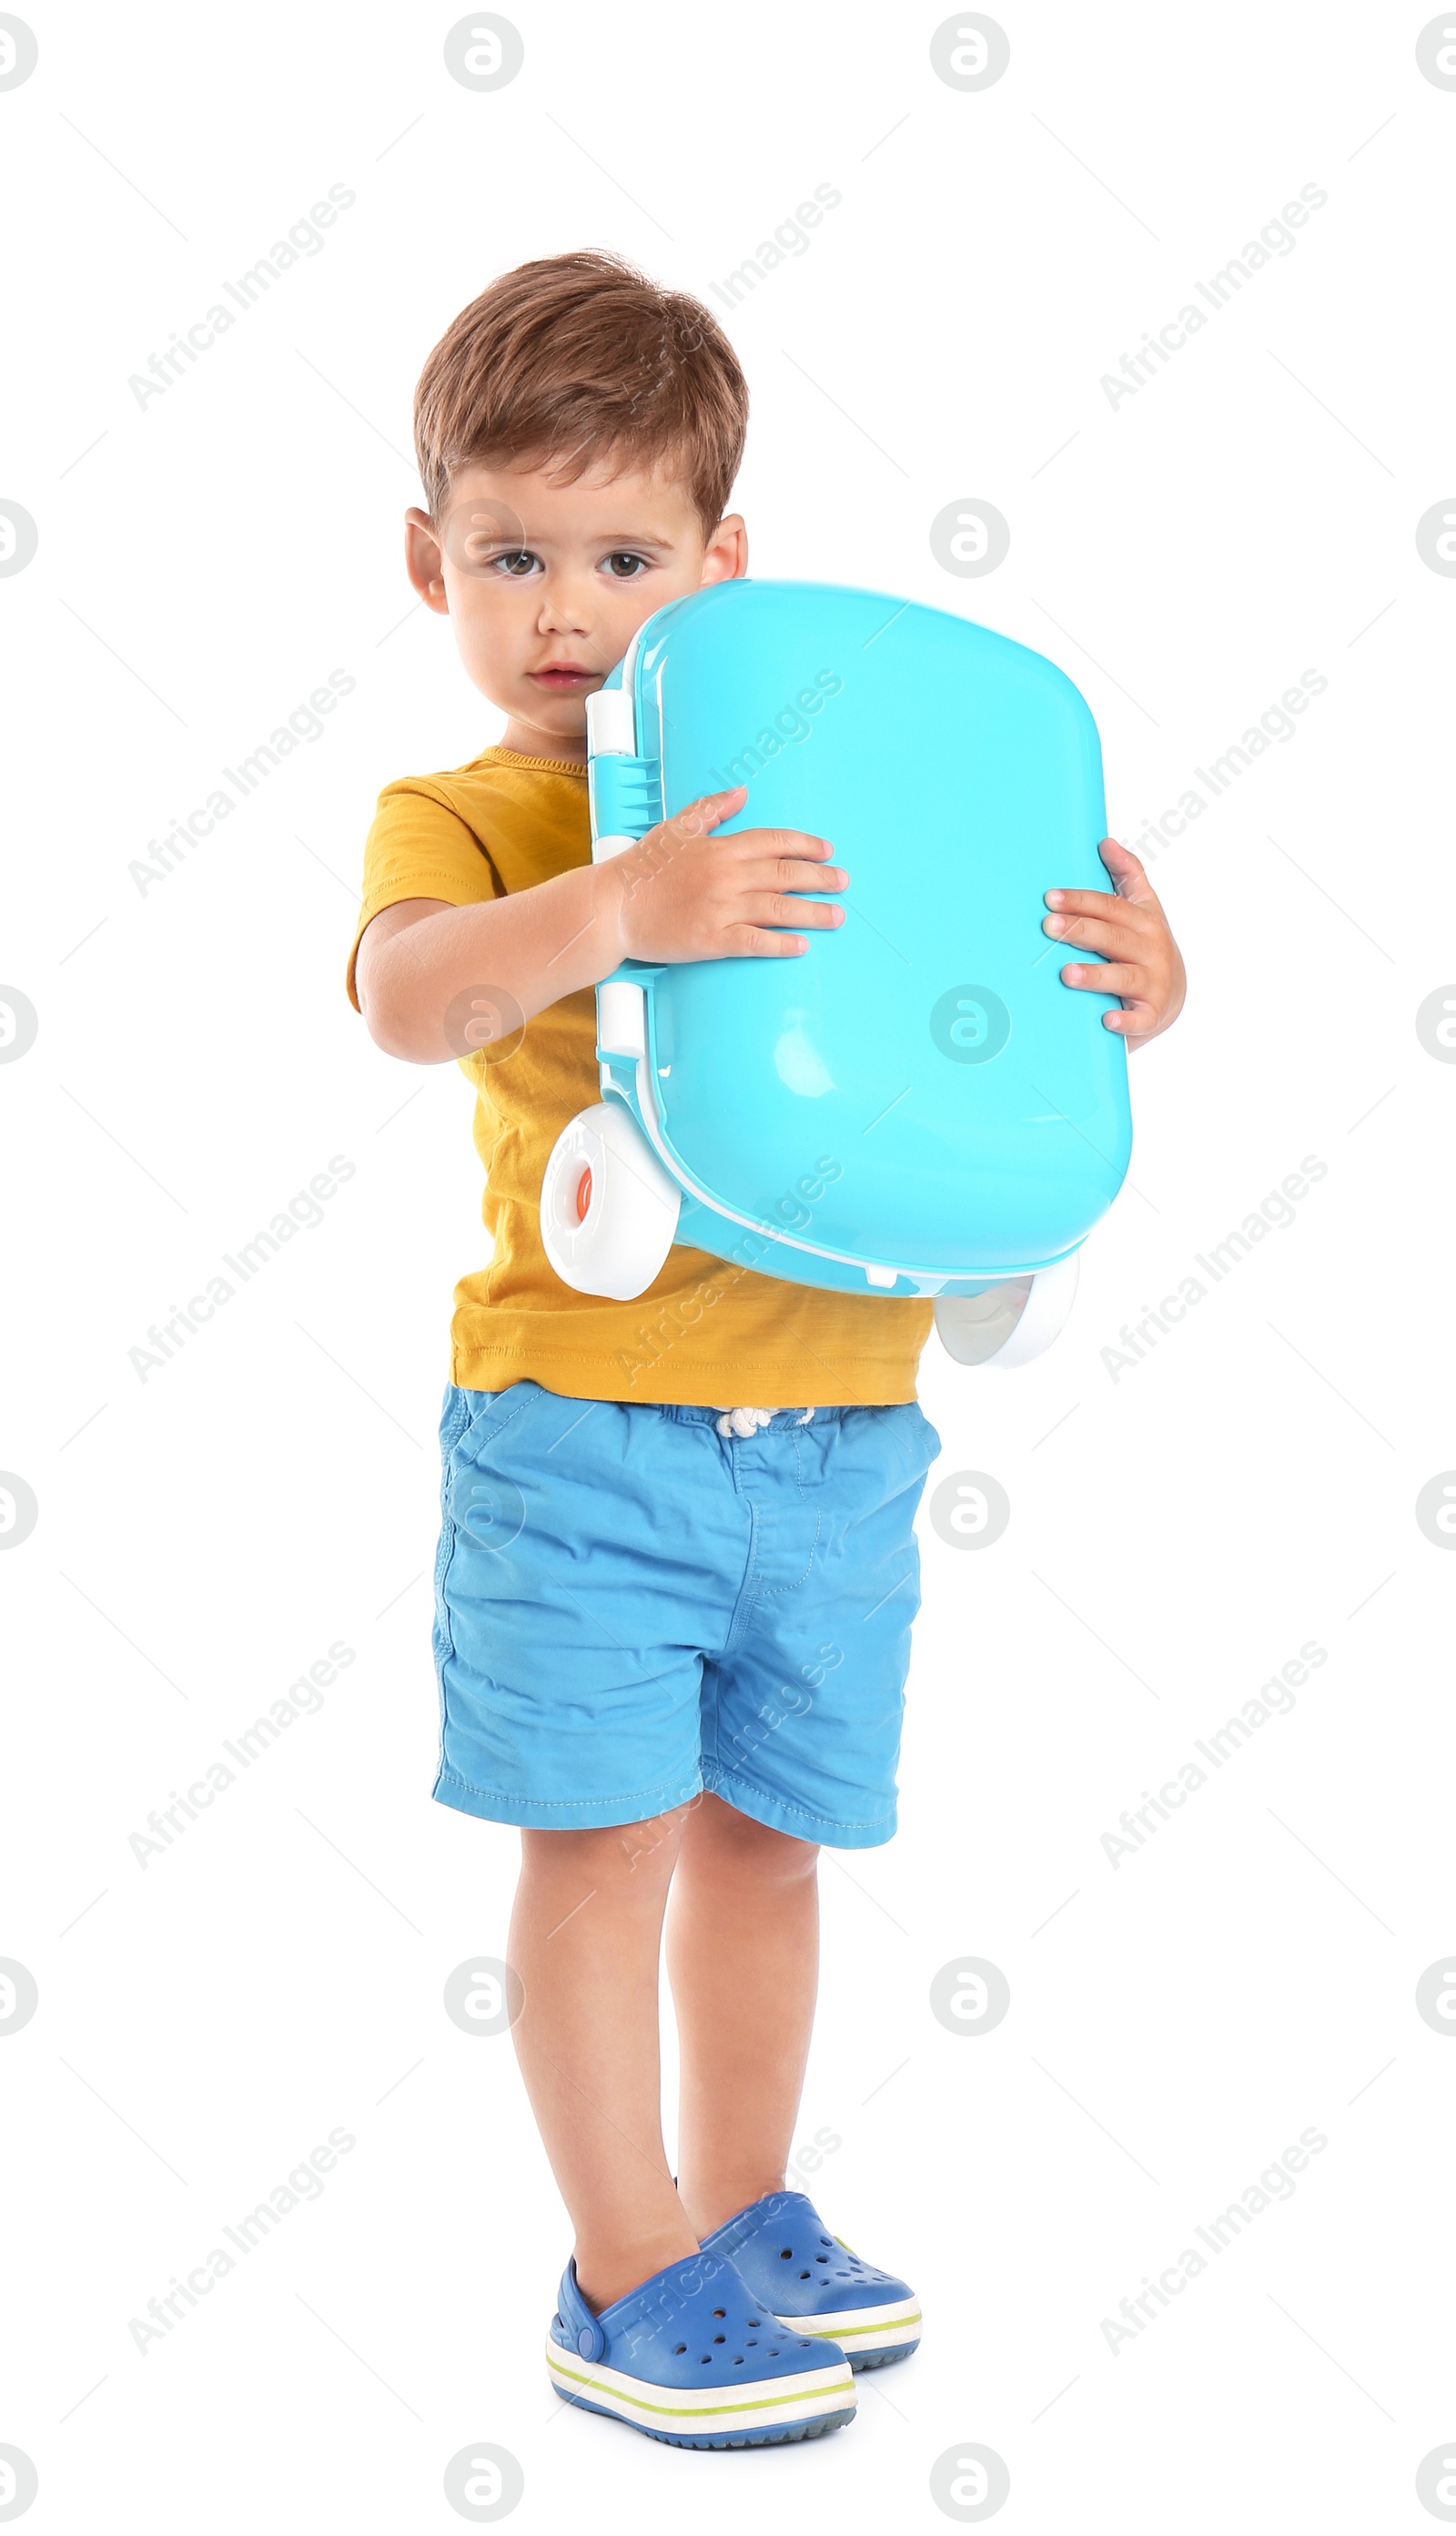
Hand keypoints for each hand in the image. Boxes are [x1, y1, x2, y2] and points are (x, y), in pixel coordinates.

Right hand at [610, 785, 847, 963]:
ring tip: (837, 916)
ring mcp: (720, 908)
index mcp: (720, 847)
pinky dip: (781, 943)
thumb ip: (711, 808)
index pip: (775, 841)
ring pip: (778, 909)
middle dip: (821, 878)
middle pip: (786, 874)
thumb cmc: (641, 867)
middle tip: (844, 882)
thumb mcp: (676, 827)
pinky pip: (755, 941)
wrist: (611, 906)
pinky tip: (801, 945)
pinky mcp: (711, 939)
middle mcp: (726, 876)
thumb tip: (742, 792)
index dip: (806, 845)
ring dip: (813, 912)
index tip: (826, 851)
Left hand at [1042, 838, 1185, 1051]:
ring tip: (1067, 974)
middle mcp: (1151, 948)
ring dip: (1095, 975)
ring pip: (1122, 976)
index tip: (1050, 898)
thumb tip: (1106, 842)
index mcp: (1144, 920)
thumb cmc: (1147, 947)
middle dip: (1081, 930)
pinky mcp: (1151, 1014)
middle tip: (1049, 926)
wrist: (1171, 997)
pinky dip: (1125, 1020)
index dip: (1081, 901)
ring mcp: (1153, 982)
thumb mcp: (1143, 908)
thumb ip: (1128, 875)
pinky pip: (1139, 1019)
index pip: (1110, 907)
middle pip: (1113, 937)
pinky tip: (1106, 1019)